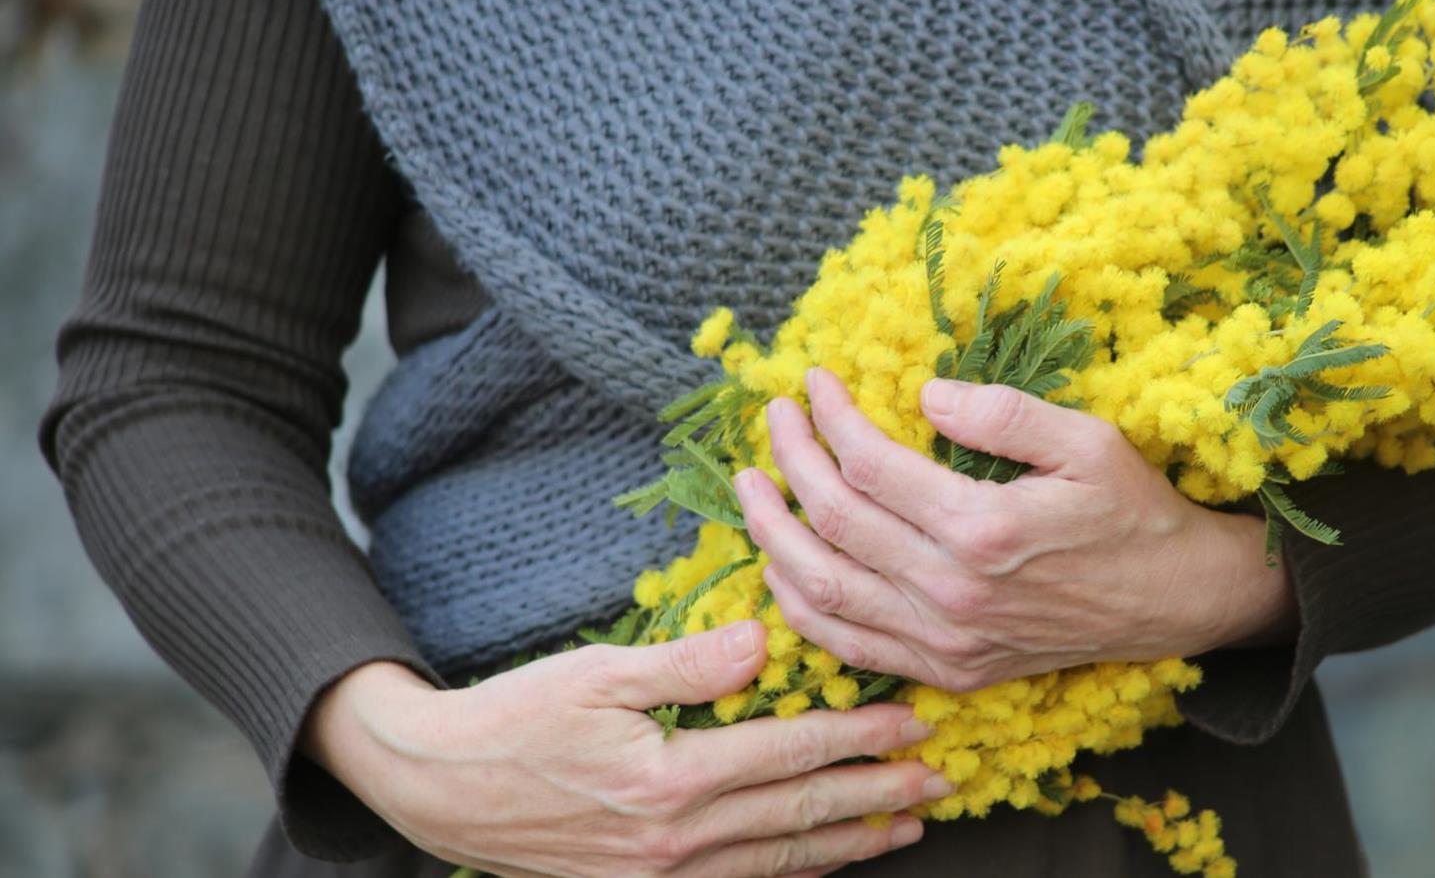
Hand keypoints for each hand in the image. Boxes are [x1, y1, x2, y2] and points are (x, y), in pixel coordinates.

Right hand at [301, 621, 949, 876]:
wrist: (436, 789)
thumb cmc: (513, 721)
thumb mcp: (595, 674)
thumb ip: (687, 664)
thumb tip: (766, 641)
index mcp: (672, 779)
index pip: (792, 752)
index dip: (860, 738)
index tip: (914, 724)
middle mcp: (677, 842)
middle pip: (802, 812)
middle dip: (878, 795)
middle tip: (938, 781)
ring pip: (782, 860)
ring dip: (851, 842)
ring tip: (908, 828)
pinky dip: (794, 875)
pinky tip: (827, 865)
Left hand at [730, 368, 1293, 692]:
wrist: (1173, 600)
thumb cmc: (1131, 510)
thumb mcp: (1086, 440)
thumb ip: (1003, 413)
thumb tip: (924, 393)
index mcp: (983, 529)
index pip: (869, 465)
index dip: (830, 418)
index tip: (813, 382)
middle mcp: (952, 593)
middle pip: (832, 522)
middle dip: (789, 461)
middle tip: (774, 418)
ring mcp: (944, 641)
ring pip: (822, 590)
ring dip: (771, 535)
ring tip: (751, 487)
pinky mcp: (946, 671)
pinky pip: (847, 646)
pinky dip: (801, 608)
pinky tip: (781, 568)